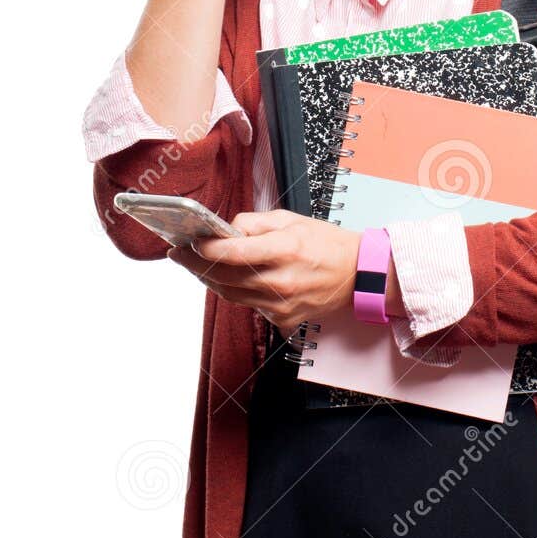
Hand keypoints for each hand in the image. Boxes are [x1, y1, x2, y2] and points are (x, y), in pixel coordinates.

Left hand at [167, 210, 362, 337]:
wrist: (358, 275)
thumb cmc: (325, 243)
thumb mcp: (289, 219)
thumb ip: (252, 222)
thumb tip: (223, 229)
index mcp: (284, 250)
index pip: (232, 252)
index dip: (204, 249)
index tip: (187, 242)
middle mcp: (281, 280)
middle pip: (223, 277)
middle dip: (195, 264)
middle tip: (178, 253)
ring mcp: (281, 304)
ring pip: (230, 294)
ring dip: (209, 279)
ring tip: (195, 263)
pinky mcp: (282, 318)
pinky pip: (247, 304)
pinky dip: (233, 290)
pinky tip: (226, 277)